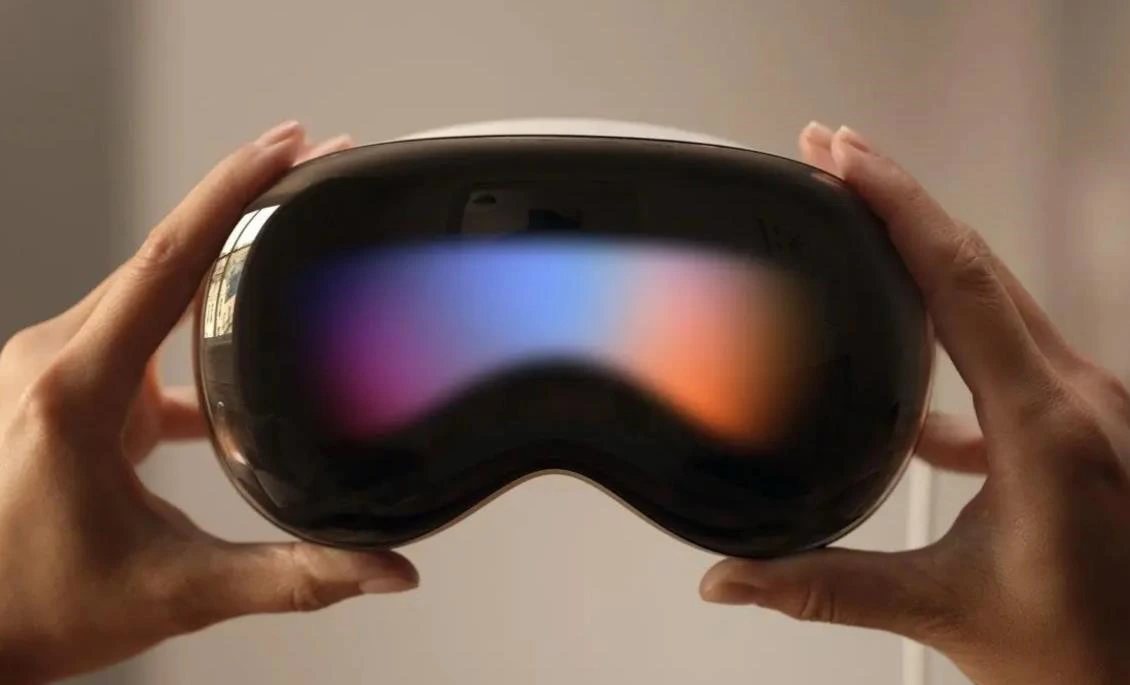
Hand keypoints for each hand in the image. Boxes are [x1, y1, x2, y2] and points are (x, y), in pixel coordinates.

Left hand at [0, 122, 417, 684]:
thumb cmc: (35, 608)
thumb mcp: (179, 590)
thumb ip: (293, 578)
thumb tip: (383, 569)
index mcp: (76, 392)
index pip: (164, 263)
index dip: (229, 194)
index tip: (284, 147)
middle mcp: (56, 362)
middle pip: (162, 255)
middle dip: (243, 203)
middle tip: (311, 164)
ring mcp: (56, 369)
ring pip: (149, 287)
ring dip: (217, 259)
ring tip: (286, 226)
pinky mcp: (66, 387)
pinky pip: (140, 333)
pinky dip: (191, 329)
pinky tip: (231, 353)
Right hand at [701, 123, 1129, 684]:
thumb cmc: (1085, 652)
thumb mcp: (943, 609)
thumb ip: (825, 588)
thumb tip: (730, 580)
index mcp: (1047, 430)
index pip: (959, 283)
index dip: (897, 207)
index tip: (843, 156)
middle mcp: (1079, 399)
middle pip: (979, 263)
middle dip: (901, 198)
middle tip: (832, 152)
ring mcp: (1090, 405)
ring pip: (998, 296)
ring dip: (926, 251)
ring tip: (859, 219)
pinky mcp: (1083, 423)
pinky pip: (1009, 350)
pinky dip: (953, 335)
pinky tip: (916, 387)